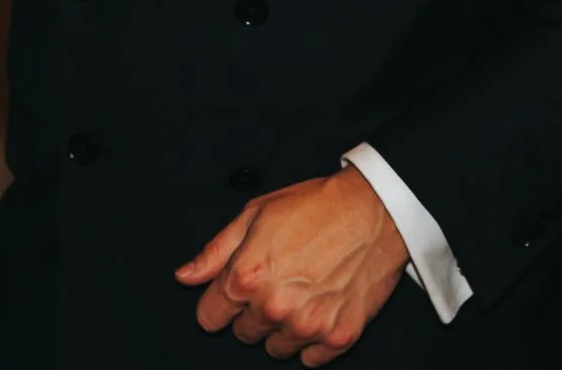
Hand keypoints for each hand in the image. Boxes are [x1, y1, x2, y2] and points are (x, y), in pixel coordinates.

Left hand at [175, 167, 408, 363]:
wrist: (376, 210)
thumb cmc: (316, 207)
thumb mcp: (255, 215)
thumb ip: (215, 252)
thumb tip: (185, 277)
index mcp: (247, 277)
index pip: (209, 318)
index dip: (220, 302)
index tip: (234, 291)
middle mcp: (274, 307)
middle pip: (243, 334)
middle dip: (253, 311)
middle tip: (277, 281)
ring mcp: (308, 326)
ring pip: (276, 349)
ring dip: (282, 328)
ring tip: (301, 293)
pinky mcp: (338, 337)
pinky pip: (310, 360)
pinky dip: (312, 340)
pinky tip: (320, 308)